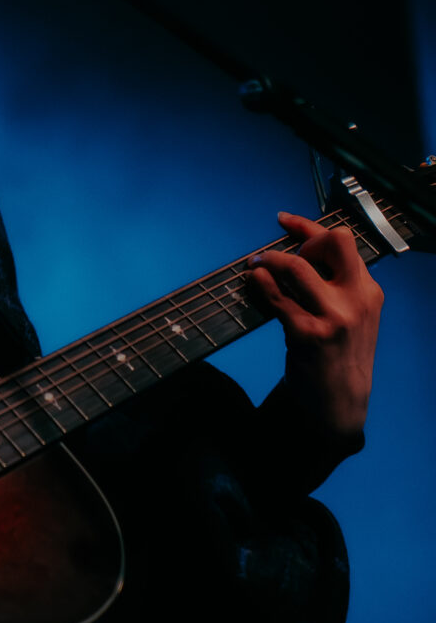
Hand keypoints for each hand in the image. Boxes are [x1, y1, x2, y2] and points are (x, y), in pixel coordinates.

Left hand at [247, 211, 382, 436]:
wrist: (340, 401)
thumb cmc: (340, 351)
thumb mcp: (354, 314)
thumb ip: (337, 282)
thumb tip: (299, 245)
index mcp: (368, 291)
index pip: (342, 242)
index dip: (309, 227)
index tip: (284, 220)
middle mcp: (356, 301)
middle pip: (332, 243)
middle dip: (302, 238)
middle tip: (284, 254)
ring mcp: (333, 318)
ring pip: (296, 267)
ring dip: (269, 260)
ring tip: (257, 265)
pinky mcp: (307, 335)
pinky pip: (276, 297)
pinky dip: (260, 282)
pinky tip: (254, 281)